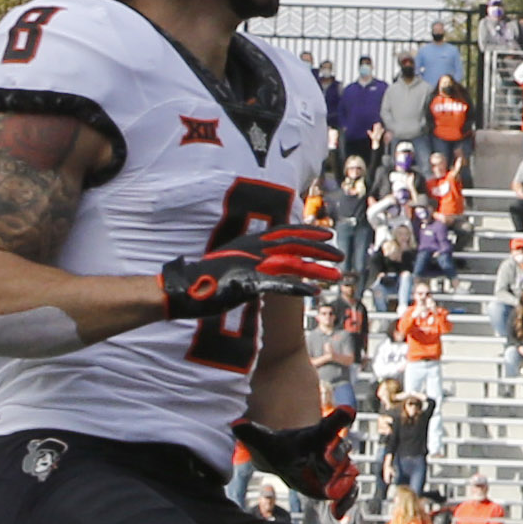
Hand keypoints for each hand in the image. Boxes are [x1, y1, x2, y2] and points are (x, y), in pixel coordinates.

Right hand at [158, 222, 343, 315]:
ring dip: (316, 270)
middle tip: (340, 256)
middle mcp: (253, 249)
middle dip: (320, 250)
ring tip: (336, 276)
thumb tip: (268, 261)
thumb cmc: (205, 279)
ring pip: (292, 264)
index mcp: (250, 242)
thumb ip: (251, 259)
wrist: (182, 288)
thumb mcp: (233, 261)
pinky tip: (314, 292)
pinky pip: (278, 284)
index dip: (308, 232)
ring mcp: (251, 265)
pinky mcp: (247, 283)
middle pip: (294, 246)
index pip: (285, 231)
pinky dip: (297, 288)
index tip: (327, 234)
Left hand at [233, 405, 356, 505]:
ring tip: (334, 494)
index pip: (330, 425)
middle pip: (341, 449)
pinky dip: (346, 502)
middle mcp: (331, 450)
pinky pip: (348, 492)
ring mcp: (337, 468)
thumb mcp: (264, 441)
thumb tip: (235, 424)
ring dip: (344, 482)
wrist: (284, 459)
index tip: (347, 411)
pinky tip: (337, 514)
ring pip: (348, 471)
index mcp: (316, 436)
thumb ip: (252, 433)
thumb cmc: (277, 447)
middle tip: (329, 459)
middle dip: (338, 454)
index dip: (339, 417)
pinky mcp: (337, 484)